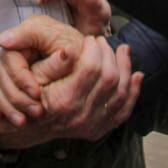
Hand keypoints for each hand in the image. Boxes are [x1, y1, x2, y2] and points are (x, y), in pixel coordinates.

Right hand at [0, 17, 140, 148]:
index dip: (94, 49)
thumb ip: (53, 63)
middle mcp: (81, 116)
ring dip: (125, 68)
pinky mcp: (99, 129)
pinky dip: (133, 91)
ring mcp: (92, 125)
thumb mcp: (34, 75)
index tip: (90, 38)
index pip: (92, 68)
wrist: (31, 123)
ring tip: (122, 50)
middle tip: (103, 41)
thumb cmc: (31, 94)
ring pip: (121, 93)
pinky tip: (136, 75)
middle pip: (110, 79)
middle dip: (109, 54)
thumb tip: (68, 50)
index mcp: (65, 100)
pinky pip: (124, 110)